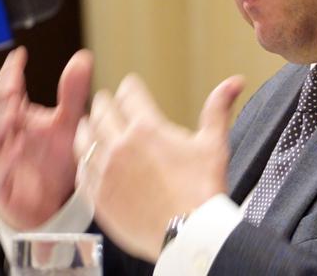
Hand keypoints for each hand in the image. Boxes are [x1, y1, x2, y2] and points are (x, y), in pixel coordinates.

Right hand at [0, 46, 90, 229]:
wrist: (53, 203)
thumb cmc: (54, 160)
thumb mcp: (69, 122)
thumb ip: (73, 92)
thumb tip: (83, 57)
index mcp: (12, 120)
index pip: (3, 92)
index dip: (8, 74)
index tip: (19, 56)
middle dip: (0, 97)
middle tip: (14, 83)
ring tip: (14, 109)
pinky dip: (5, 160)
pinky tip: (18, 147)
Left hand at [76, 73, 243, 261]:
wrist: (189, 235)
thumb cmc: (203, 190)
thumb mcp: (214, 144)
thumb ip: (218, 109)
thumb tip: (235, 81)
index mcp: (146, 128)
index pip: (129, 94)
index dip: (130, 87)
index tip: (130, 86)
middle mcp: (120, 146)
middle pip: (101, 112)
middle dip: (104, 103)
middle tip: (106, 100)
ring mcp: (105, 173)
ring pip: (84, 141)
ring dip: (87, 129)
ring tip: (89, 125)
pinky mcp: (99, 197)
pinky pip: (82, 173)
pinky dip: (83, 163)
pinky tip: (87, 162)